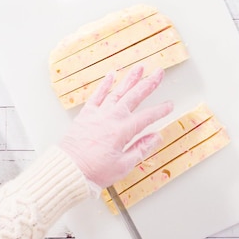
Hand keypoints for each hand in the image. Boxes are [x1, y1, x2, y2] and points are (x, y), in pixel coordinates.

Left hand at [59, 64, 172, 195]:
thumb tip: (156, 137)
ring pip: (117, 92)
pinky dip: (104, 84)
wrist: (68, 169)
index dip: (160, 110)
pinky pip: (97, 95)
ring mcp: (98, 114)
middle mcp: (111, 118)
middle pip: (134, 97)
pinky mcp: (86, 114)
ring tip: (139, 68)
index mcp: (122, 131)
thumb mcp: (123, 166)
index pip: (147, 117)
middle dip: (148, 84)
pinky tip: (111, 75)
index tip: (169, 105)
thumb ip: (141, 149)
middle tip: (158, 73)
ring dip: (129, 79)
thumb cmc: (94, 171)